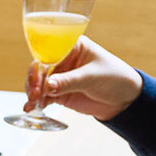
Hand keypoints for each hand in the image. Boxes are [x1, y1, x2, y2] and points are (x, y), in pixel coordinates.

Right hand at [23, 36, 142, 120]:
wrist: (124, 99)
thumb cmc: (115, 78)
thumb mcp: (92, 77)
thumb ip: (69, 81)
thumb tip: (48, 86)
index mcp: (71, 47)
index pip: (48, 52)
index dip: (39, 64)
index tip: (36, 78)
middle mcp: (62, 60)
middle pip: (39, 68)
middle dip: (33, 81)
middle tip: (34, 94)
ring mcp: (59, 77)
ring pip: (38, 83)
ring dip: (33, 93)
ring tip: (33, 104)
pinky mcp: (58, 92)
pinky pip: (43, 96)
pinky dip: (36, 103)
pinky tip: (32, 108)